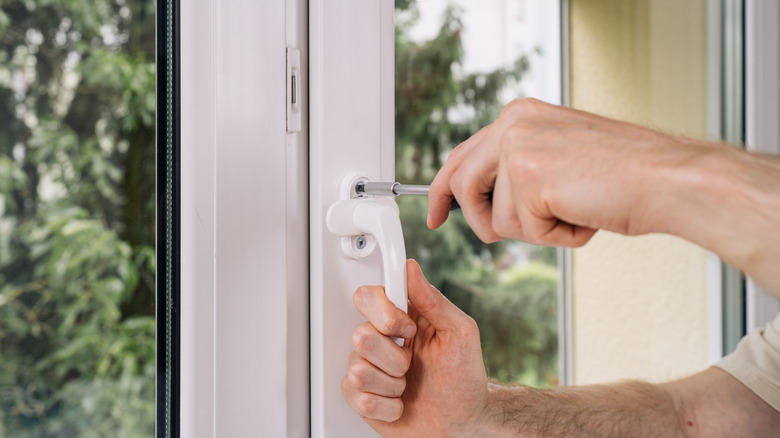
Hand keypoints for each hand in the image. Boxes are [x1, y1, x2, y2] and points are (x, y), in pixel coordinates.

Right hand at [342, 260, 487, 436]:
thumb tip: (411, 269)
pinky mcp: (362, 396)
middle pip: (360, 335)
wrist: (462, 424)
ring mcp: (369, 368)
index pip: (368, 296)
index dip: (384, 314)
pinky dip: (386, 406)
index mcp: (402, 318)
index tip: (408, 330)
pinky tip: (399, 403)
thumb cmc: (464, 380)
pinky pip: (357, 397)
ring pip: (358, 370)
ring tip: (407, 387)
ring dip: (392, 385)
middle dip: (394, 357)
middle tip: (411, 364)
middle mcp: (381, 340)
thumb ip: (434, 300)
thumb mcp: (460, 334)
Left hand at [427, 98, 691, 245]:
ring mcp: (517, 148)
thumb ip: (519, 168)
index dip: (443, 187)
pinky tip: (584, 218)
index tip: (436, 213)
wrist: (668, 178)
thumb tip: (485, 200)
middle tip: (481, 234)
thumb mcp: (560, 158)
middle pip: (459, 184)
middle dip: (473, 218)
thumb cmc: (626, 175)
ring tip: (571, 214)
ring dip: (532, 231)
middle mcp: (512, 124)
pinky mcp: (528, 178)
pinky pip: (524, 232)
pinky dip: (556, 238)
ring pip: (493, 218)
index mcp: (519, 115)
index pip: (462, 154)